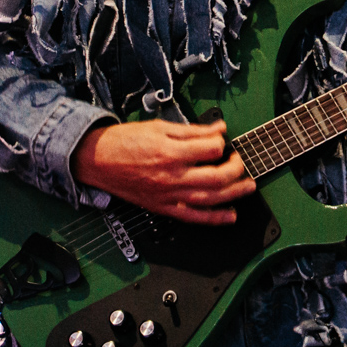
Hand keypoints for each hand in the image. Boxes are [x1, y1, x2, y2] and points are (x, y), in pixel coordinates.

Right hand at [71, 119, 256, 224]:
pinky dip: (215, 218)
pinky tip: (230, 215)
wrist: (98, 160)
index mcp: (170, 152)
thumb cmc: (125, 142)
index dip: (221, 142)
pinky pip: (193, 217)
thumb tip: (218, 128)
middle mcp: (171, 176)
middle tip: (240, 161)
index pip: (211, 149)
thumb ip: (192, 130)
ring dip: (235, 194)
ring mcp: (168, 195)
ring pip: (210, 199)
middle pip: (216, 177)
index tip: (222, 140)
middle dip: (236, 169)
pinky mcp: (163, 208)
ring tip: (248, 186)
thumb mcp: (160, 127)